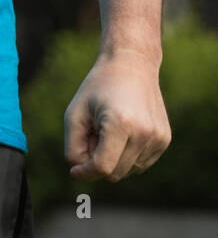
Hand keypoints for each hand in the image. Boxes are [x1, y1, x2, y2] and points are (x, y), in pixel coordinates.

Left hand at [64, 49, 170, 182]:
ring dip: (114, 158)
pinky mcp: (164, 140)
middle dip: (98, 161)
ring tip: (108, 129)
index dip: (85, 172)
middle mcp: (144, 133)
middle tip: (92, 134)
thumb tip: (81, 172)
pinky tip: (124, 130)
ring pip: (128, 171)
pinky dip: (127, 155)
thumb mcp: (75, 113)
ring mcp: (158, 138)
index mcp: (121, 124)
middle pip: (115, 173)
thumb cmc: (98, 87)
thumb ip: (73, 147)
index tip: (75, 169)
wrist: (132, 63)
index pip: (102, 167)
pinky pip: (140, 164)